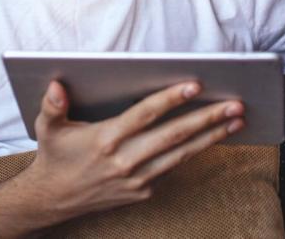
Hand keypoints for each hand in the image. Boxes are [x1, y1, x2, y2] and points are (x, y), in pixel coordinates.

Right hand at [18, 80, 244, 221]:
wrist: (54, 199)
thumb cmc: (55, 155)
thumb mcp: (47, 127)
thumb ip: (53, 105)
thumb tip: (57, 85)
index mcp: (105, 139)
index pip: (145, 114)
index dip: (171, 99)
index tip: (195, 85)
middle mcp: (125, 160)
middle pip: (174, 135)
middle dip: (208, 118)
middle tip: (235, 104)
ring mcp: (137, 179)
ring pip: (182, 154)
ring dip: (212, 136)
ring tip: (237, 120)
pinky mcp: (143, 191)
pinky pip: (173, 167)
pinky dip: (194, 152)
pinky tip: (214, 136)